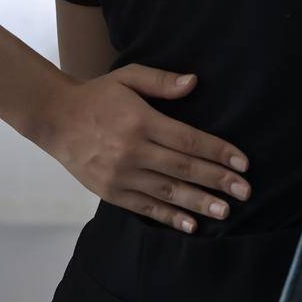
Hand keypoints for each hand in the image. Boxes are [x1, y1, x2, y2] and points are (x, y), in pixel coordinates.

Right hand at [34, 64, 251, 233]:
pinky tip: (191, 224)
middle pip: (183, 168)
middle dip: (217, 180)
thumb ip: (161, 81)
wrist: (55, 118)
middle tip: (245, 192)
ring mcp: (121, 175)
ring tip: (225, 211)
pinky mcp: (111, 192)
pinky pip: (145, 207)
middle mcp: (133, 150)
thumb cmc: (98, 95)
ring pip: (168, 192)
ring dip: (199, 202)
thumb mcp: (128, 77)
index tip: (243, 162)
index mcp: (141, 121)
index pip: (188, 140)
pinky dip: (169, 218)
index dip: (218, 151)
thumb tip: (194, 82)